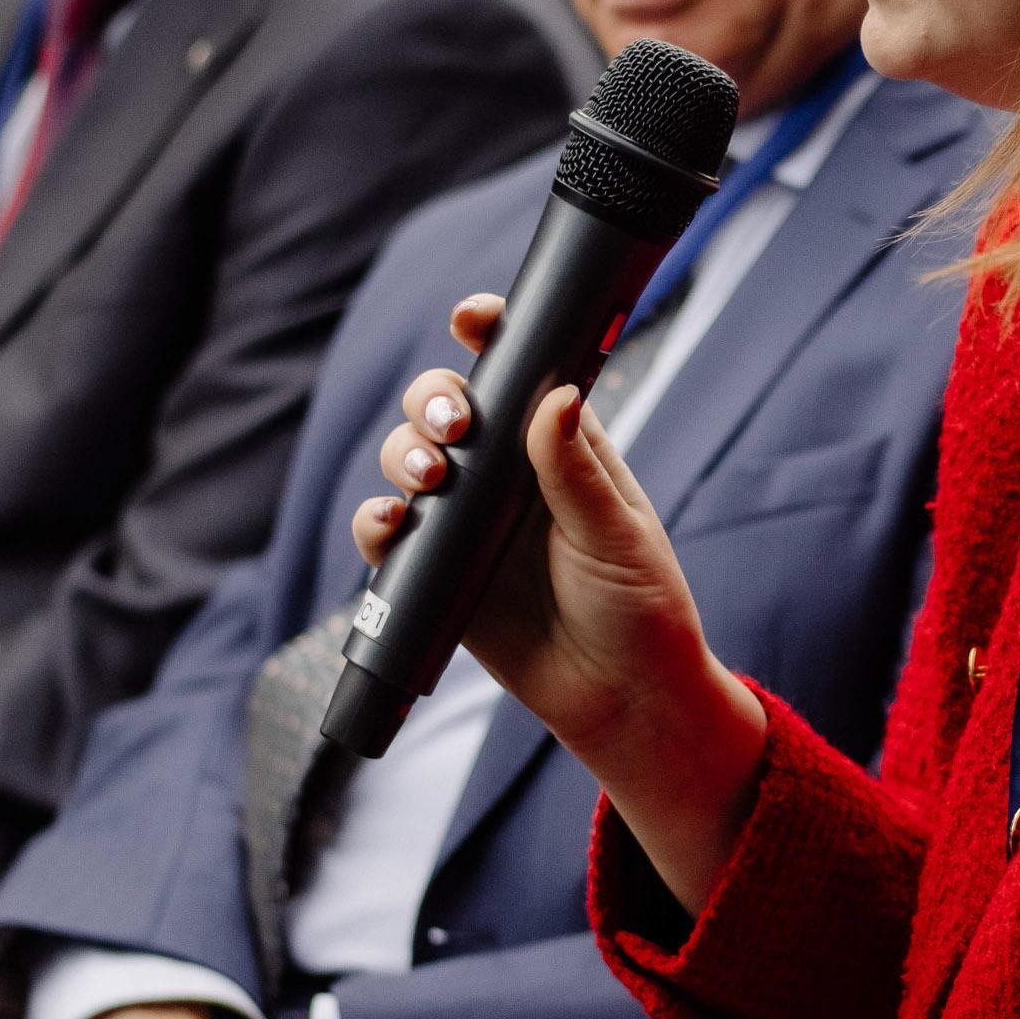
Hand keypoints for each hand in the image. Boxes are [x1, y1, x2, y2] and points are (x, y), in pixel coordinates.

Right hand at [357, 298, 768, 913]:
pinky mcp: (437, 574)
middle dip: (435, 399)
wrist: (623, 700)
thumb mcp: (619, 536)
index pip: (520, 372)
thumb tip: (557, 396)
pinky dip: (378, 523)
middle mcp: (509, 475)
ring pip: (410, 461)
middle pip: (449, 407)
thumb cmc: (641, 609)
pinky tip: (391, 526)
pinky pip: (389, 536)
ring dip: (404, 454)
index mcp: (563, 446)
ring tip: (427, 478)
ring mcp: (468, 522)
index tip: (472, 318)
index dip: (490, 335)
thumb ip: (579, 471)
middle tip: (456, 426)